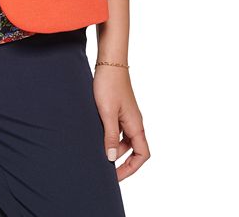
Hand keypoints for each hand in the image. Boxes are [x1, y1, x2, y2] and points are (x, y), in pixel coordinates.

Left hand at [92, 66, 149, 180]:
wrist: (109, 61)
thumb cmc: (109, 84)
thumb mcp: (107, 113)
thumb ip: (110, 136)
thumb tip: (112, 159)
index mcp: (136, 125)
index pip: (142, 154)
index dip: (131, 168)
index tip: (116, 176)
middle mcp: (135, 121)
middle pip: (134, 149)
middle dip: (121, 160)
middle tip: (104, 167)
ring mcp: (127, 114)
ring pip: (125, 138)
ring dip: (114, 147)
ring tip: (98, 151)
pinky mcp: (119, 108)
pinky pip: (118, 128)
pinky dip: (110, 135)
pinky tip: (96, 134)